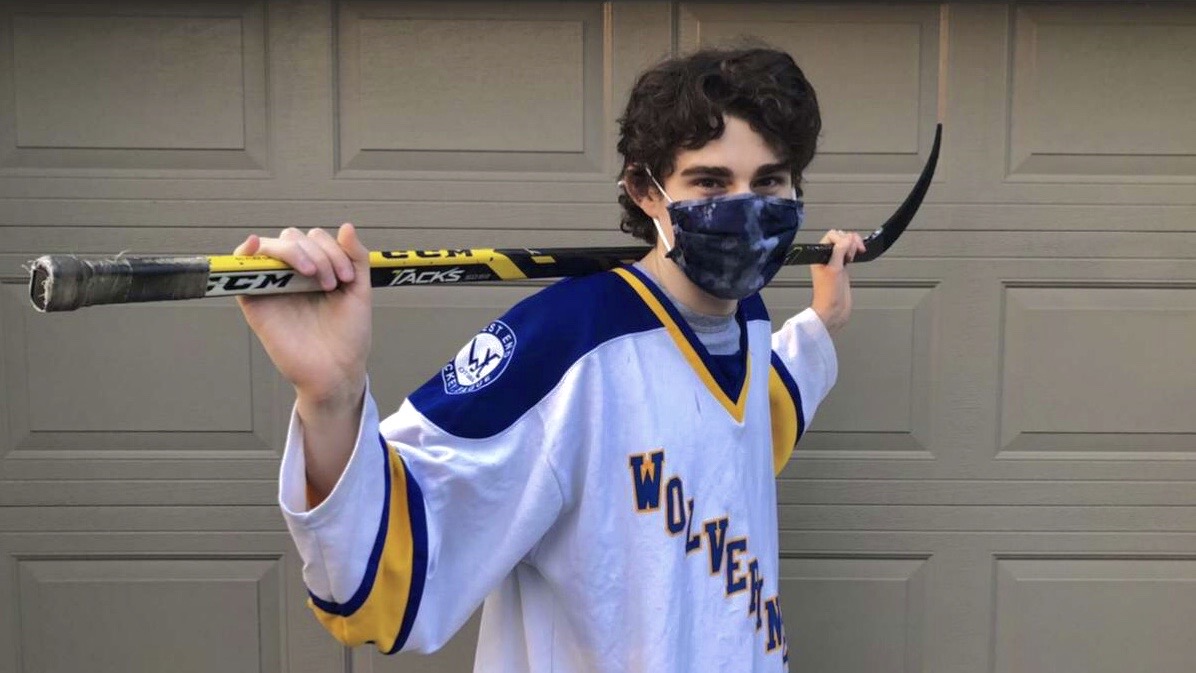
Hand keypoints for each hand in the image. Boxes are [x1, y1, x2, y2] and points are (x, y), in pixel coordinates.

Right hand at [234, 224, 371, 409]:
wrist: (337, 371)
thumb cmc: (348, 336)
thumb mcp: (359, 291)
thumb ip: (356, 258)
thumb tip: (347, 226)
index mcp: (317, 270)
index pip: (315, 239)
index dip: (333, 249)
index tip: (348, 278)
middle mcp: (293, 275)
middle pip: (292, 238)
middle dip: (317, 253)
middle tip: (331, 282)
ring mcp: (274, 286)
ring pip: (270, 247)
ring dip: (293, 252)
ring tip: (313, 276)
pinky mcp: (256, 302)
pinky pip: (240, 270)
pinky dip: (243, 252)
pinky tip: (253, 246)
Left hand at [810, 229, 864, 334]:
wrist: (833, 311)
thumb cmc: (828, 295)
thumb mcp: (834, 269)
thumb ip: (840, 251)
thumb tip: (847, 238)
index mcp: (819, 255)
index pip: (832, 236)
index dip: (842, 239)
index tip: (848, 250)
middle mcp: (826, 258)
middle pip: (840, 238)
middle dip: (849, 241)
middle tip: (853, 253)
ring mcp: (835, 263)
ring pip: (846, 245)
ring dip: (853, 245)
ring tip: (856, 253)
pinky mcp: (843, 268)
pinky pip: (849, 253)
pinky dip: (855, 251)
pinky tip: (858, 254)